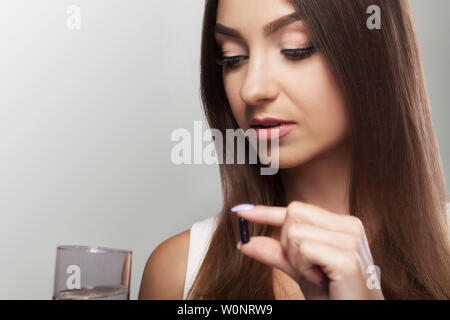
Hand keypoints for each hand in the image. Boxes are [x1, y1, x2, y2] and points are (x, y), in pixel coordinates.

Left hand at [234, 201, 383, 299]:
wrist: (356, 315)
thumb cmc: (334, 296)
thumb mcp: (301, 271)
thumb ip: (277, 253)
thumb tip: (247, 241)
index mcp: (341, 225)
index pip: (297, 210)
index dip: (266, 212)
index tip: (241, 212)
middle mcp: (349, 226)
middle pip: (293, 214)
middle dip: (287, 243)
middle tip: (307, 267)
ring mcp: (351, 240)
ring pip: (295, 232)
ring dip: (296, 259)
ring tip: (316, 275)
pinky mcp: (348, 258)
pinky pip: (304, 249)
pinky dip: (303, 267)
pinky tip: (320, 278)